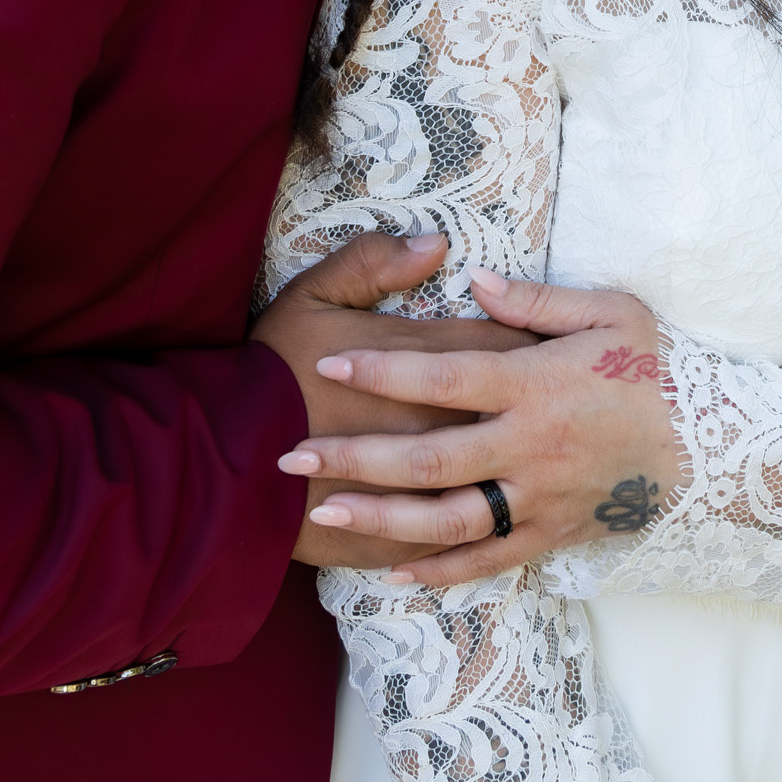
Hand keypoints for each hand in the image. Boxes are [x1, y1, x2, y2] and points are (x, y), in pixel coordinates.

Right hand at [251, 233, 538, 567]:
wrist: (220, 460)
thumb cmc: (269, 372)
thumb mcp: (312, 296)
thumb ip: (374, 263)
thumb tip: (436, 244)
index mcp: (420, 364)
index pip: (502, 348)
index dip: (530, 341)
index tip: (546, 340)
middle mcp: (434, 424)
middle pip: (512, 410)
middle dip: (538, 402)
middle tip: (561, 396)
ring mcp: (420, 485)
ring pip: (494, 476)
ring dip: (518, 465)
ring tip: (536, 454)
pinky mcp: (401, 532)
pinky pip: (457, 537)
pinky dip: (480, 525)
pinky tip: (496, 513)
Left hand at [277, 269, 683, 587]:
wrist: (714, 445)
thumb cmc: (657, 365)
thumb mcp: (611, 310)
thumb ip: (536, 299)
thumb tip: (471, 279)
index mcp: (537, 381)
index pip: (446, 373)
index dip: (384, 366)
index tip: (331, 358)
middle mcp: (529, 444)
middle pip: (428, 455)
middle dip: (355, 456)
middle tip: (292, 457)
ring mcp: (538, 496)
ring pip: (447, 517)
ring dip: (380, 518)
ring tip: (324, 513)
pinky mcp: (552, 533)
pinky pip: (487, 559)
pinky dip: (439, 568)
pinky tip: (392, 568)